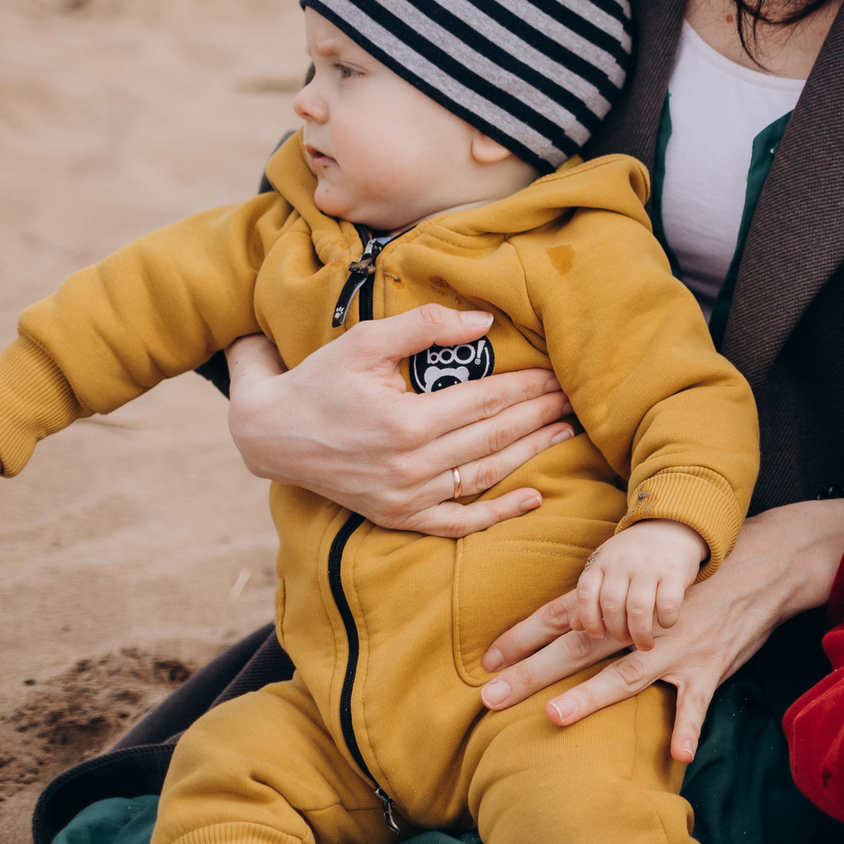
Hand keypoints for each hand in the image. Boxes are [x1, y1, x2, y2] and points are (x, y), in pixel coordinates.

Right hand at [223, 309, 573, 536]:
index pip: (486, 400)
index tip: (557, 372)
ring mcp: (405, 497)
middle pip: (494, 436)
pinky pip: (457, 522)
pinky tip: (533, 498)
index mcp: (406, 422)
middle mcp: (410, 466)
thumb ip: (424, 327)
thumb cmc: (320, 381)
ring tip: (566, 431)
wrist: (269, 435)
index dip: (526, 385)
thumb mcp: (364, 342)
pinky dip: (498, 512)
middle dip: (539, 414)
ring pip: (485, 474)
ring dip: (532, 453)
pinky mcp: (398, 516)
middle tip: (574, 397)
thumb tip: (485, 322)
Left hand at [479, 496, 843, 759]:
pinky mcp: (708, 666)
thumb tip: (570, 626)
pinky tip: (675, 756)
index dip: (524, 636)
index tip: (487, 659)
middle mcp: (644, 624)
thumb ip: (617, 606)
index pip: (565, 616)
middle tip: (492, 695)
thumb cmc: (702, 579)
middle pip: (580, 647)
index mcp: (626, 602)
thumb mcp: (655, 583)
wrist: (765, 565)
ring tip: (556, 716)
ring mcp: (676, 647)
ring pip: (627, 673)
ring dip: (591, 695)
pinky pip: (695, 703)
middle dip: (533, 671)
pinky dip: (687, 728)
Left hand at [575, 518, 707, 651]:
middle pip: (611, 605)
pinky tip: (666, 623)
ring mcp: (650, 566)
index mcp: (603, 561)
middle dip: (617, 631)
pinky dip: (666, 619)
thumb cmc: (635, 556)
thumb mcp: (609, 568)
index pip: (586, 594)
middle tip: (626, 639)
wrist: (672, 526)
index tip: (598, 634)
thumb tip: (574, 626)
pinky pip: (668, 603)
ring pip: (638, 608)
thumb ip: (593, 595)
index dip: (589, 619)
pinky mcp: (675, 571)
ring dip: (640, 633)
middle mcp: (623, 562)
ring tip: (644, 643)